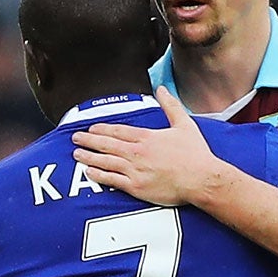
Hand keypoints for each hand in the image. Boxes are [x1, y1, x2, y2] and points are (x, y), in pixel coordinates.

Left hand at [72, 87, 223, 206]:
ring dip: (88, 156)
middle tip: (75, 138)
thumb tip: (162, 89)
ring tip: (77, 153)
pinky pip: (112, 180)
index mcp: (146, 137)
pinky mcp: (137, 186)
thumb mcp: (185, 125)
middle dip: (88, 140)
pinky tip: (89, 171)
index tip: (91, 128)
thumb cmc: (196, 155)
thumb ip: (171, 106)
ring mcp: (135, 170)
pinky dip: (98, 175)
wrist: (202, 179)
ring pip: (104, 161)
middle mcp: (137, 152)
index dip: (101, 129)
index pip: (117, 130)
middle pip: (106, 144)